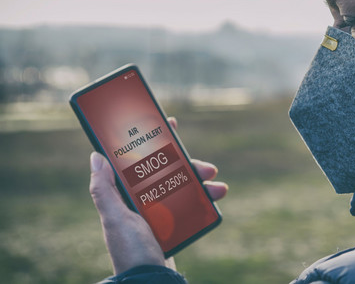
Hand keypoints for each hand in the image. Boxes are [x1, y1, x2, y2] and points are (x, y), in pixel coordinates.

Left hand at [89, 117, 227, 274]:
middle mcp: (145, 201)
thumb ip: (103, 190)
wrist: (150, 282)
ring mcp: (163, 214)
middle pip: (170, 172)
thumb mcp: (115, 219)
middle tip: (208, 168)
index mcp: (129, 195)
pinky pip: (193, 207)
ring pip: (185, 188)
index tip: (170, 125)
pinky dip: (206, 201)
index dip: (156, 141)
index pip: (141, 161)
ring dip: (204, 184)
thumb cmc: (131, 251)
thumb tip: (96, 155)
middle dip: (190, 165)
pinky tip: (216, 200)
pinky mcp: (177, 226)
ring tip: (219, 188)